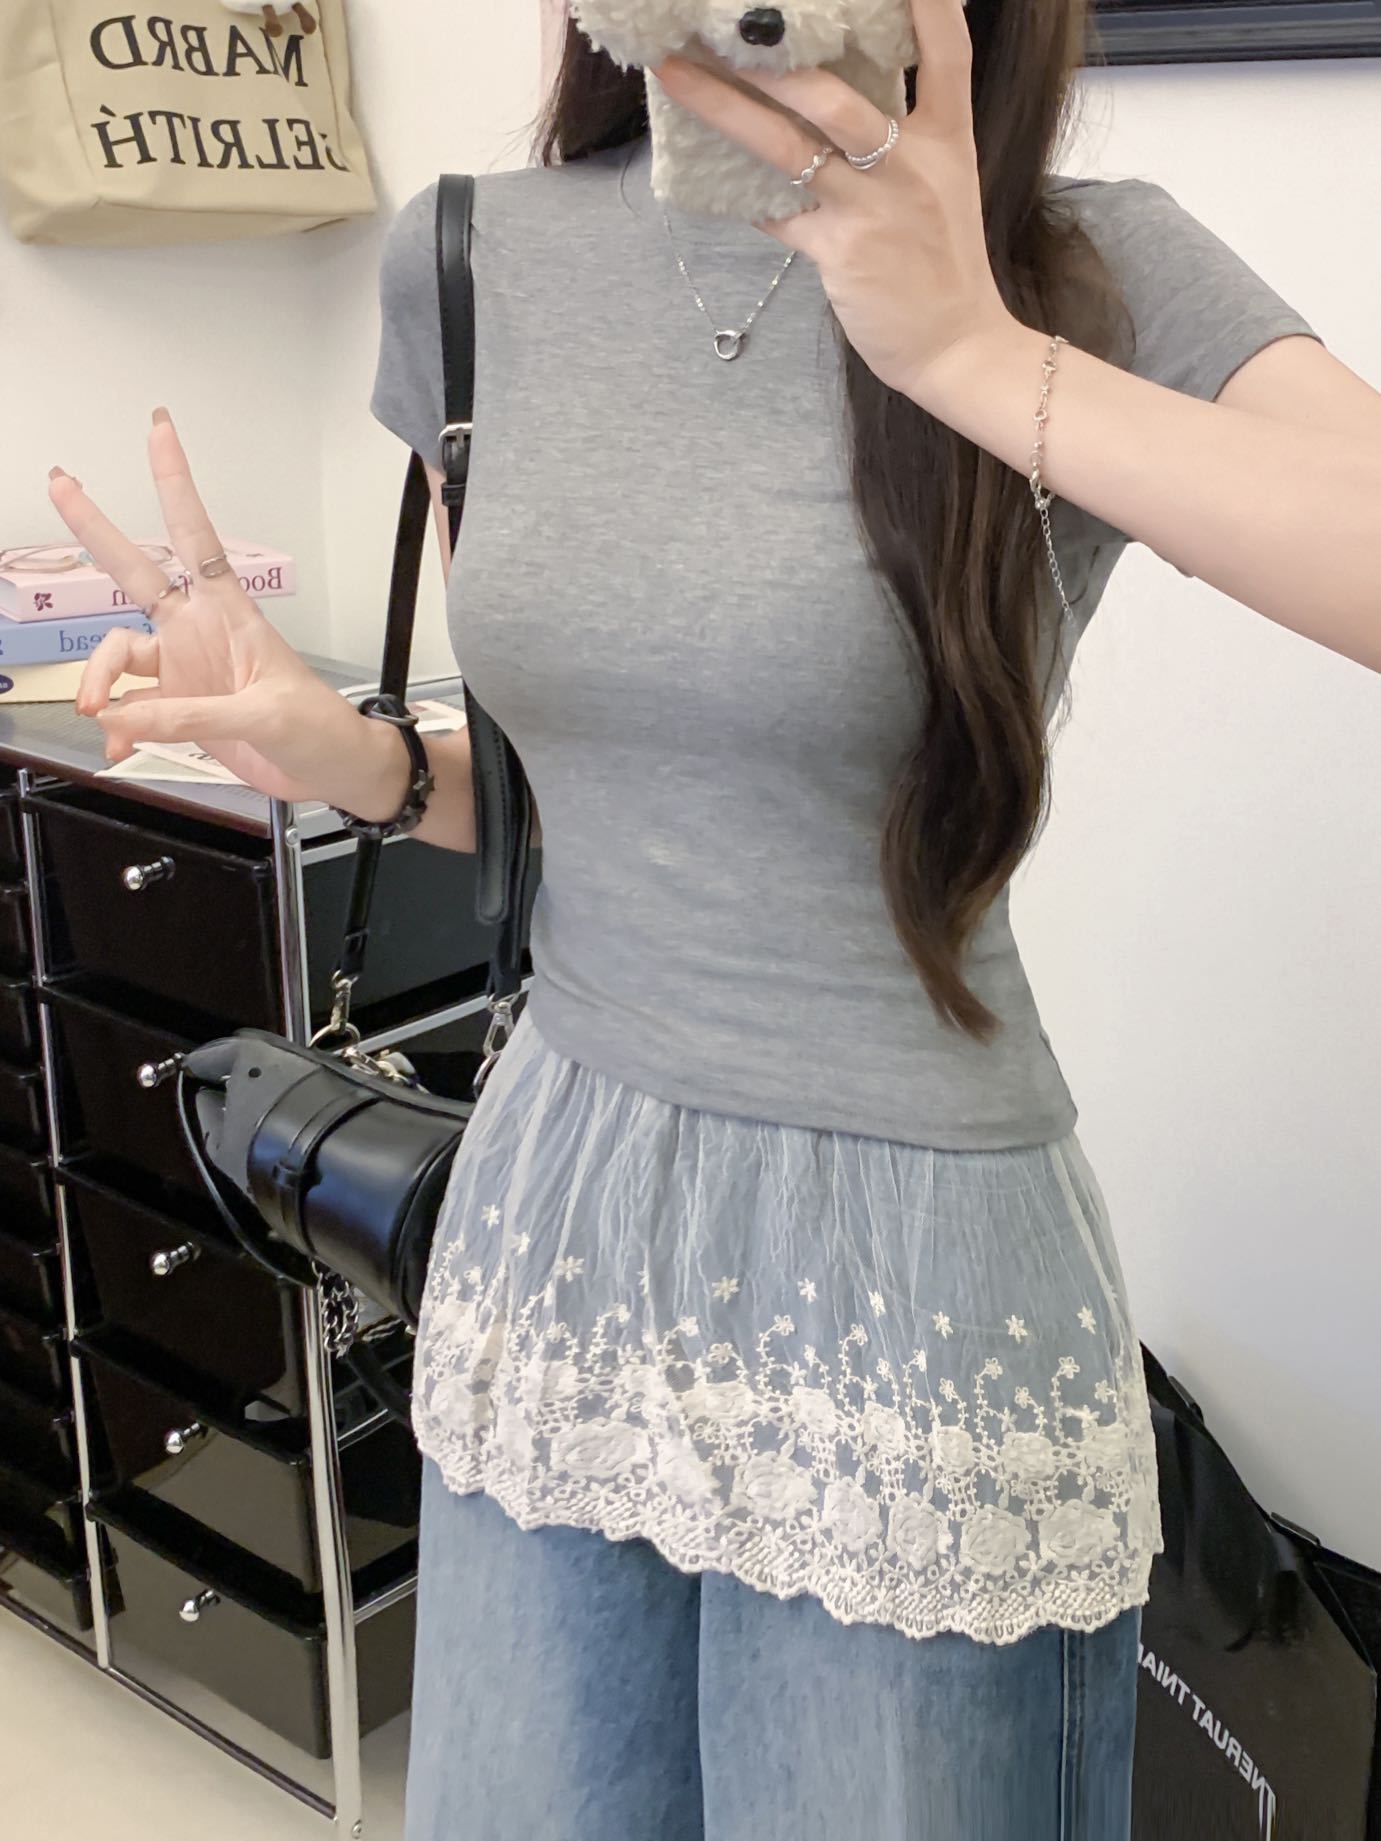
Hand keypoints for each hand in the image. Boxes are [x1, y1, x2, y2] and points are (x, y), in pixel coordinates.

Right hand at [48, 409, 371, 803]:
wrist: (332, 771)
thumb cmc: (318, 728)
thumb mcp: (263, 715)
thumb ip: (191, 716)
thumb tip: (122, 717)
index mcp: (229, 613)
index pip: (196, 536)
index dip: (176, 484)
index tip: (160, 431)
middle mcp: (198, 633)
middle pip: (135, 573)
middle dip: (96, 528)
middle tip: (61, 482)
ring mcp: (186, 671)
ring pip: (118, 657)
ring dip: (99, 683)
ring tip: (98, 712)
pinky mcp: (179, 711)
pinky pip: (129, 713)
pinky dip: (118, 729)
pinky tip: (118, 746)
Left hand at [650, 0, 1014, 404]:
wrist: (957, 345)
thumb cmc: (945, 263)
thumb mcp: (946, 183)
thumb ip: (906, 132)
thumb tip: (839, 89)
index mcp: (947, 139)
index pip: (947, 52)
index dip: (928, 3)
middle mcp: (909, 165)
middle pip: (835, 95)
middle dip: (774, 60)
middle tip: (727, 25)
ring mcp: (871, 210)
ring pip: (788, 147)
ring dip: (728, 108)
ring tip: (679, 73)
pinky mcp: (839, 254)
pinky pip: (777, 214)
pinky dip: (741, 193)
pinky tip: (704, 169)